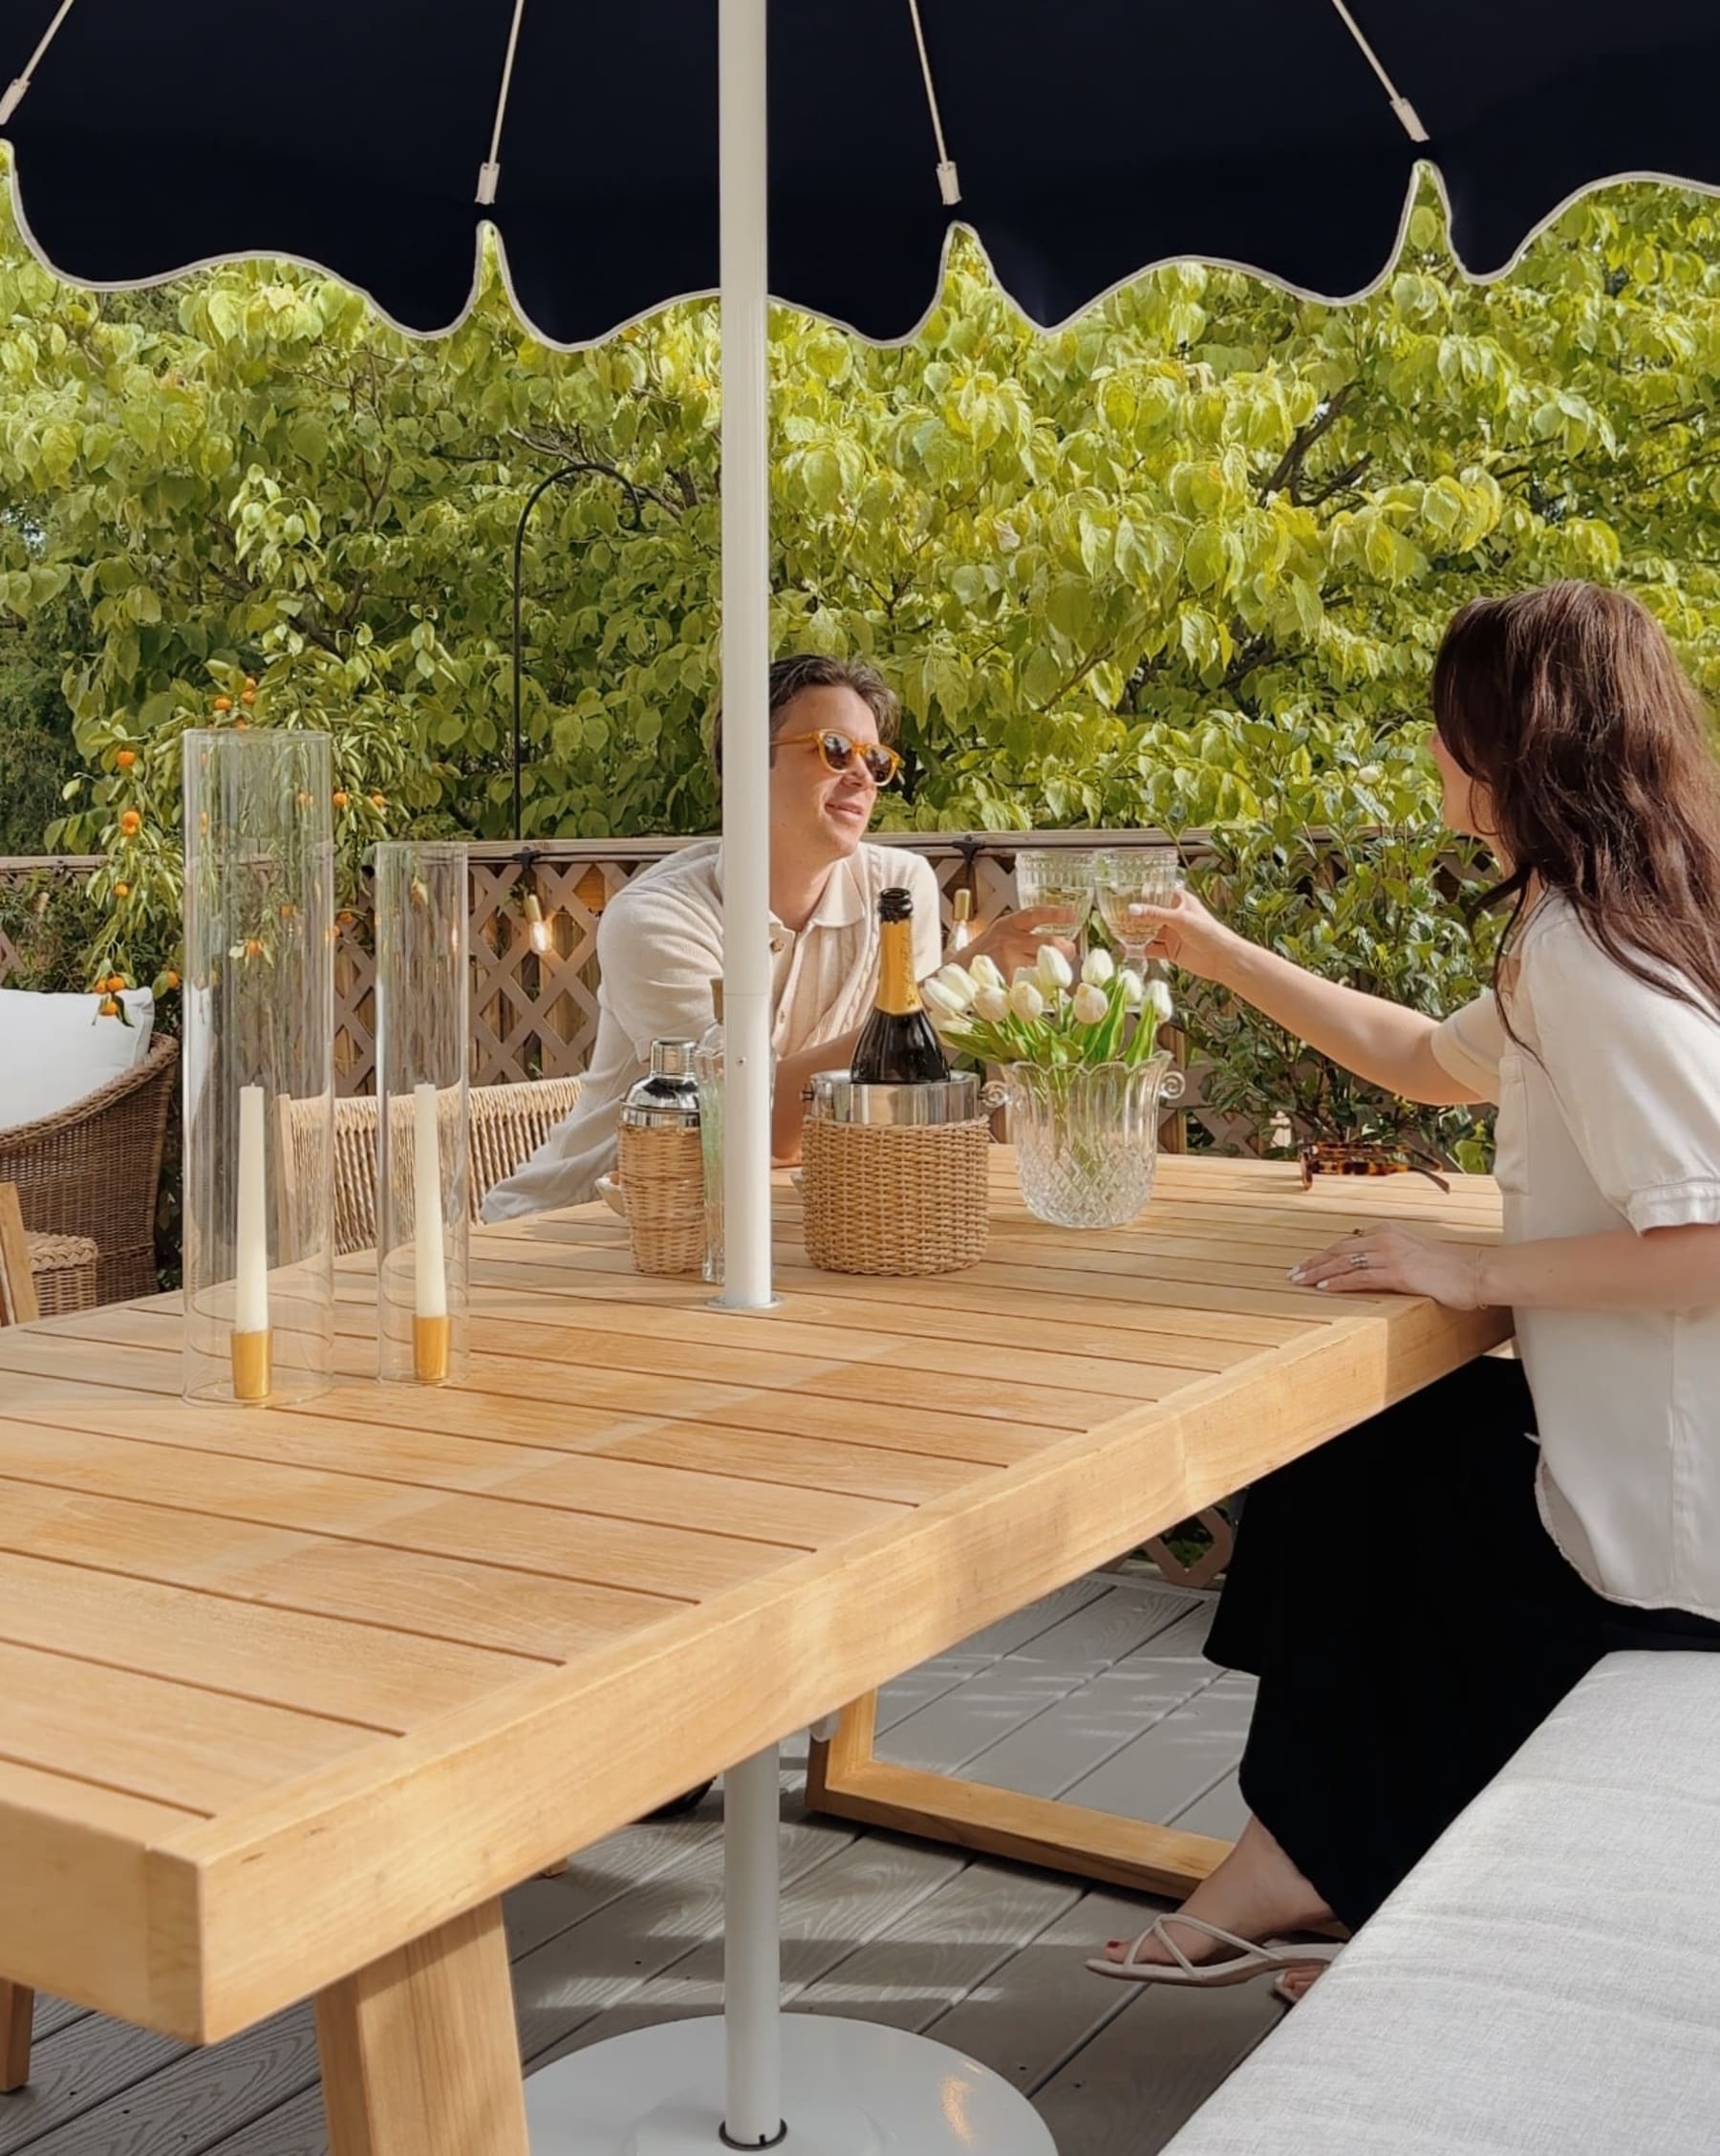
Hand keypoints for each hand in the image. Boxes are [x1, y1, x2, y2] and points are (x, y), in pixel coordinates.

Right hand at [966, 906, 1077, 983]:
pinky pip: (1033, 986)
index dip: (1055, 914)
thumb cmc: (986, 953)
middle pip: (1049, 944)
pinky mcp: (1007, 983)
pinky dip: (1041, 989)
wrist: (958, 970)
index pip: (1034, 915)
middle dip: (1065, 949)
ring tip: (1053, 972)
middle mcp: (1008, 942)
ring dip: (1055, 970)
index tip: (1071, 916)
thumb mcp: (1003, 933)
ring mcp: (1008, 963)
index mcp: (1008, 925)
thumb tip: (1061, 944)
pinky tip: (1041, 989)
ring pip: (1045, 966)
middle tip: (1068, 952)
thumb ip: (1027, 935)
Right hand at [1123, 887, 1240, 981]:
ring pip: (1147, 932)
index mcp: (1179, 901)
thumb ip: (1154, 915)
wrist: (1222, 959)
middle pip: (1149, 914)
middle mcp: (1174, 917)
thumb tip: (1131, 910)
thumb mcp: (1180, 919)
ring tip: (1115, 931)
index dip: (1141, 893)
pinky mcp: (1170, 951)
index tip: (1122, 892)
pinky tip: (1125, 949)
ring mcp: (1171, 934)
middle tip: (1113, 913)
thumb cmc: (1209, 932)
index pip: (1156, 893)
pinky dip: (1138, 950)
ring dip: (1134, 933)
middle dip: (1133, 915)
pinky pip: (1150, 949)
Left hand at [1289, 1224, 1490, 1309]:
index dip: (1324, 1255)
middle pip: (1339, 1250)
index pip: (1347, 1243)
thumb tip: (1370, 1268)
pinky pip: (1360, 1277)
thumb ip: (1391, 1257)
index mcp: (1388, 1231)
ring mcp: (1391, 1253)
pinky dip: (1339, 1282)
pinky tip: (1323, 1288)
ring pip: (1344, 1263)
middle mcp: (1386, 1238)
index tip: (1306, 1265)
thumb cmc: (1449, 1268)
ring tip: (1300, 1281)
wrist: (1475, 1272)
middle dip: (1313, 1262)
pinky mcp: (1398, 1271)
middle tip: (1293, 1274)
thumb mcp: (1414, 1256)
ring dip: (1318, 1273)